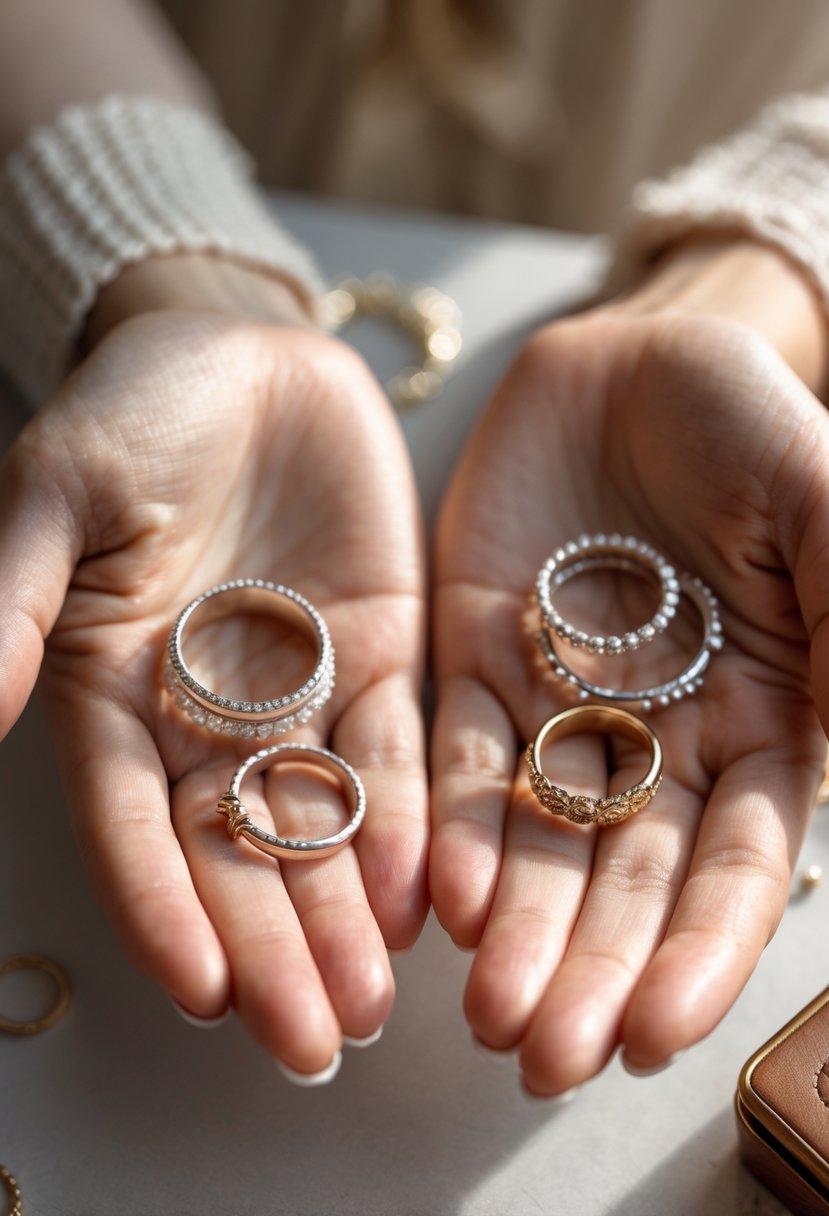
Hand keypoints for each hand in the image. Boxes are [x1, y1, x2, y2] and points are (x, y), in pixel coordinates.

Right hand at [0, 308, 427, 1077]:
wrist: (241, 354)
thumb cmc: (131, 413)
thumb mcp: (57, 494)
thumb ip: (15, 599)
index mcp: (115, 694)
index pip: (136, 825)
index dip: (165, 908)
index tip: (205, 992)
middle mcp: (210, 716)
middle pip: (237, 853)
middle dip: (273, 948)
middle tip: (313, 1043)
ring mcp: (303, 692)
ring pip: (324, 825)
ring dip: (348, 916)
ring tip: (374, 1004)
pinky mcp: (382, 657)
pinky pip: (400, 752)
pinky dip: (414, 821)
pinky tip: (430, 893)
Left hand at [430, 294, 828, 1094]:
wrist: (637, 359)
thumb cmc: (751, 425)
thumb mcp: (824, 508)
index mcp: (761, 719)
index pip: (735, 862)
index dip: (700, 949)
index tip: (657, 1034)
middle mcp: (660, 735)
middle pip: (627, 877)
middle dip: (591, 968)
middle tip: (545, 1058)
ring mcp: (564, 703)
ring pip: (542, 840)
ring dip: (517, 929)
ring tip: (488, 1015)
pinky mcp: (478, 660)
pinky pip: (468, 758)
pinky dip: (457, 826)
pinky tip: (443, 895)